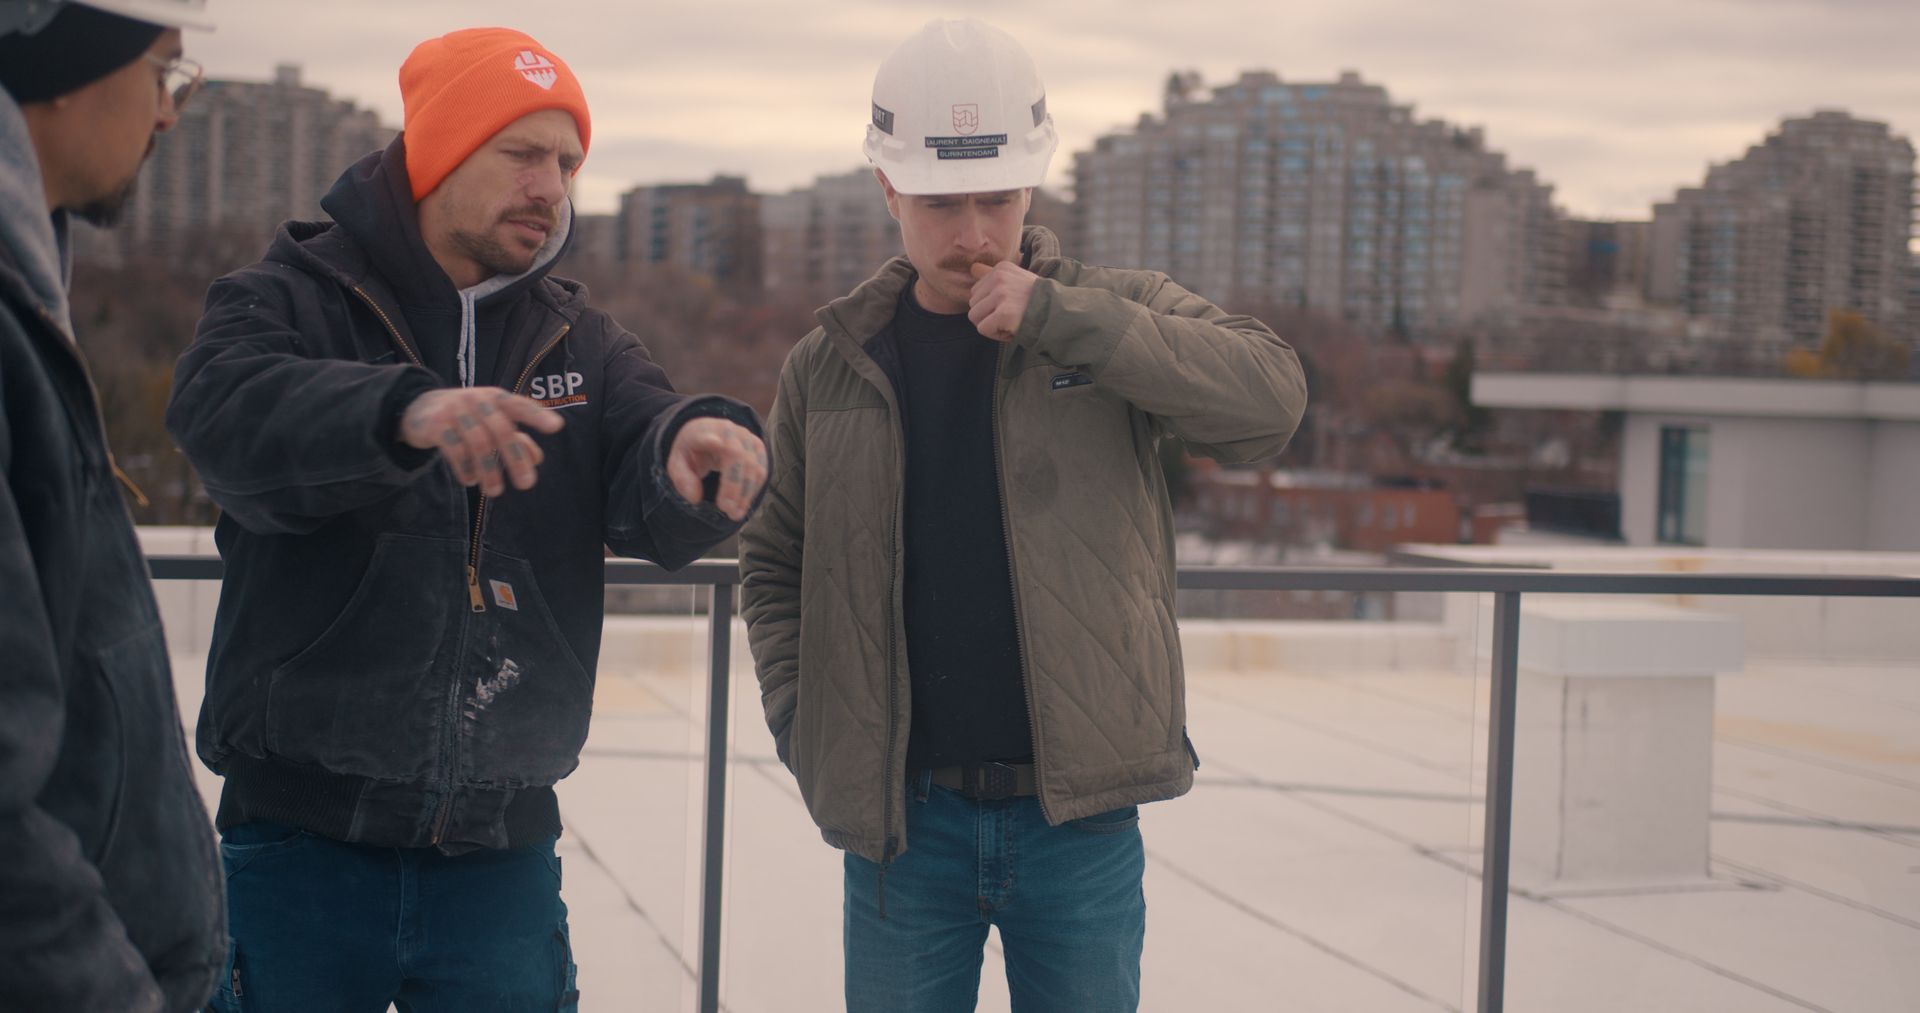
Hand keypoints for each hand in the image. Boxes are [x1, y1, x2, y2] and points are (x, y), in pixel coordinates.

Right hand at [401, 387, 564, 496]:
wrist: (418, 409)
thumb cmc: (466, 417)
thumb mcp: (490, 421)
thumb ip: (515, 437)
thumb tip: (537, 460)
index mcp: (496, 398)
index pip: (520, 406)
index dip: (538, 415)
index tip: (557, 427)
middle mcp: (478, 400)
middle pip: (502, 430)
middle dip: (516, 459)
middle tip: (527, 485)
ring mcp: (456, 411)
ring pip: (479, 444)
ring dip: (489, 471)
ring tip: (495, 491)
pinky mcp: (437, 425)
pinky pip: (455, 450)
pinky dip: (465, 468)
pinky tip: (471, 481)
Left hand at [666, 417, 766, 521]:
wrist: (708, 434)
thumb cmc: (692, 452)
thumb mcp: (677, 463)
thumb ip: (682, 479)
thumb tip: (695, 498)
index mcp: (704, 430)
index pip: (709, 434)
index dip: (713, 440)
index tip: (715, 445)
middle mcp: (729, 431)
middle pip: (738, 456)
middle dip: (733, 485)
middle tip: (726, 509)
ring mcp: (747, 438)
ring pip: (754, 466)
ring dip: (746, 493)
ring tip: (735, 514)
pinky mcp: (759, 449)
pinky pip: (761, 471)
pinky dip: (753, 490)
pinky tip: (742, 504)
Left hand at [968, 261, 1039, 341]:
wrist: (1057, 313)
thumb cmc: (1036, 300)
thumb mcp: (1015, 279)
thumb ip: (992, 275)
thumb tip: (973, 268)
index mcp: (1001, 268)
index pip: (976, 291)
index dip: (991, 304)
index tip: (1010, 304)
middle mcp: (999, 277)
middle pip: (973, 304)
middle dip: (989, 315)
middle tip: (1010, 315)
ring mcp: (1001, 294)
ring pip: (975, 317)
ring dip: (991, 325)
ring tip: (1010, 321)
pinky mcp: (1003, 313)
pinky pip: (983, 328)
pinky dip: (996, 334)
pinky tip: (1011, 328)